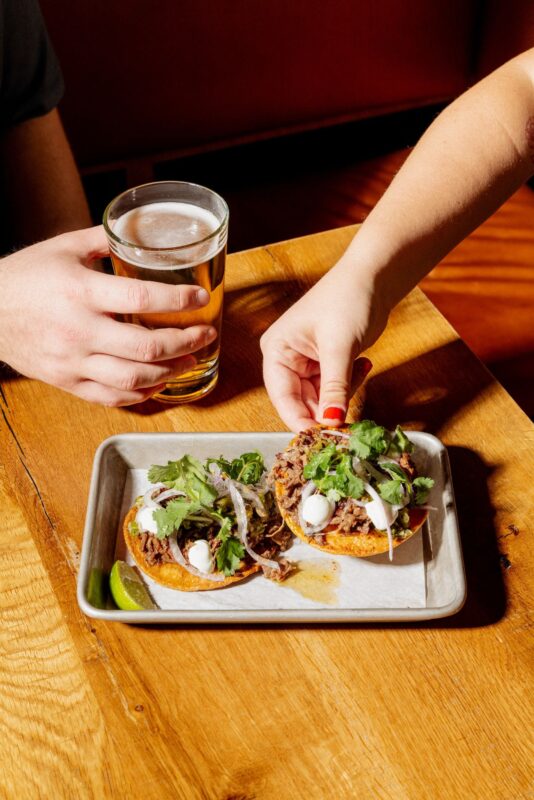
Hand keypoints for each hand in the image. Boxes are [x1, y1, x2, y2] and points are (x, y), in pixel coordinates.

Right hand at [0, 226, 216, 404]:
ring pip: (133, 378)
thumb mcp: (63, 248)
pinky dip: (141, 394)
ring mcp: (72, 361)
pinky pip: (112, 397)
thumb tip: (139, 230)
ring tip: (189, 358)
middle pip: (145, 347)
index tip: (200, 297)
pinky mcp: (66, 381)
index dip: (178, 301)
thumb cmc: (25, 277)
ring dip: (170, 371)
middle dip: (185, 342)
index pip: (140, 300)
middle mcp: (78, 330)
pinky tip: (158, 383)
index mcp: (80, 292)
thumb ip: (104, 240)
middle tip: (205, 333)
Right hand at [261, 262, 389, 430]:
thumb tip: (331, 422)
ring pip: (321, 399)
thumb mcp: (339, 347)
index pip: (282, 397)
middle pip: (301, 402)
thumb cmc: (348, 299)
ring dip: (342, 395)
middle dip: (326, 410)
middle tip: (350, 418)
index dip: (300, 420)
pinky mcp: (325, 364)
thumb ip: (334, 388)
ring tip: (360, 370)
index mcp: (277, 351)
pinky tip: (363, 363)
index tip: (320, 439)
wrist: (374, 277)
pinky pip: (335, 389)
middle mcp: (286, 359)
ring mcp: (306, 363)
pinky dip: (350, 384)